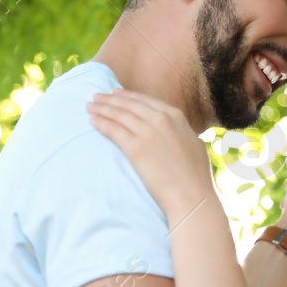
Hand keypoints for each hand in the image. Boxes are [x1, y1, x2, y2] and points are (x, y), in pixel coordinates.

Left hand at [87, 88, 213, 222]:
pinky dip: (101, 123)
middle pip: (128, 104)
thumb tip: (176, 130)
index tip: (115, 93)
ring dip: (102, 108)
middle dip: (110, 99)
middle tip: (97, 97)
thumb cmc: (196, 175)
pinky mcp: (135, 148)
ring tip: (90, 106)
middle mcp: (160, 119)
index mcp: (175, 115)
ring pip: (118, 114)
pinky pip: (113, 130)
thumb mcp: (193, 142)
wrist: (190, 193)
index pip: (145, 100)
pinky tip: (93, 121)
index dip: (127, 96)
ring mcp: (146, 132)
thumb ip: (181, 132)